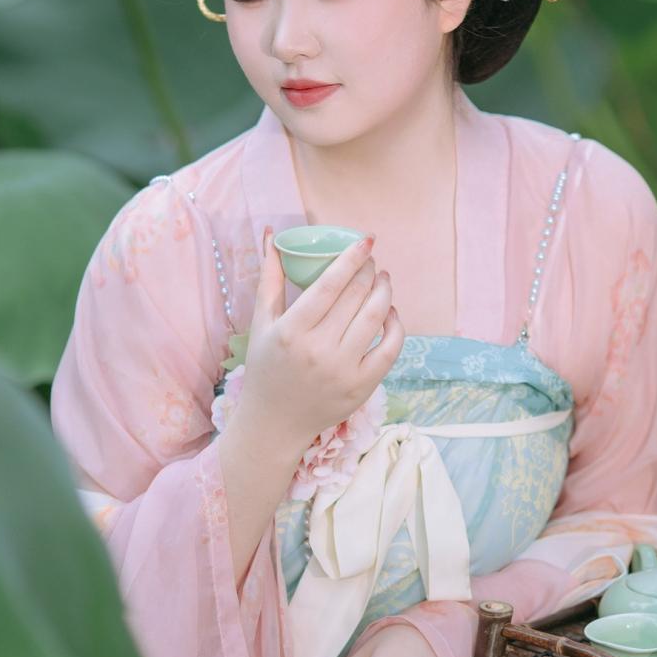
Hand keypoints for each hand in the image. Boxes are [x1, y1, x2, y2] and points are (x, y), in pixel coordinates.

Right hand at [239, 228, 404, 452]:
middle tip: (371, 261)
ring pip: (376, 317)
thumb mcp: (261, 323)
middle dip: (369, 270)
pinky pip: (390, 348)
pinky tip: (390, 312)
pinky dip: (395, 325)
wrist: (275, 422)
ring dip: (384, 291)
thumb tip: (273, 234)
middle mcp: (319, 350)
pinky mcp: (361, 387)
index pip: (330, 284)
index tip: (366, 240)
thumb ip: (269, 277)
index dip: (352, 257)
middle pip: (356, 296)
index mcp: (292, 331)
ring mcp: (343, 370)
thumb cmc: (266, 367)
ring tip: (382, 279)